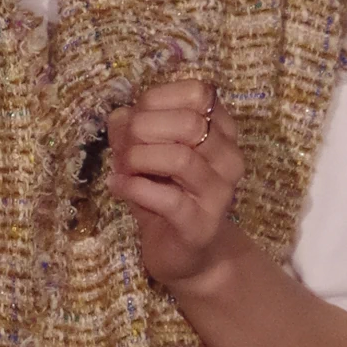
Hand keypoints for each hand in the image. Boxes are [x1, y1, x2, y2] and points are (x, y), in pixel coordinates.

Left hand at [107, 78, 243, 293]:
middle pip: (189, 122)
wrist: (188, 254)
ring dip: (138, 158)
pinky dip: (133, 187)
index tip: (135, 118)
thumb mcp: (147, 154)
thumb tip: (120, 115)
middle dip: (143, 128)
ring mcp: (220, 192)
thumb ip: (133, 129)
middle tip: (123, 147)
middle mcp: (229, 158)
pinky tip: (117, 186)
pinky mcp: (201, 224)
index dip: (158, 99)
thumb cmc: (167, 194)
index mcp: (222, 132)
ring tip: (121, 168)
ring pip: (180, 157)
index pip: (198, 93)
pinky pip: (166, 198)